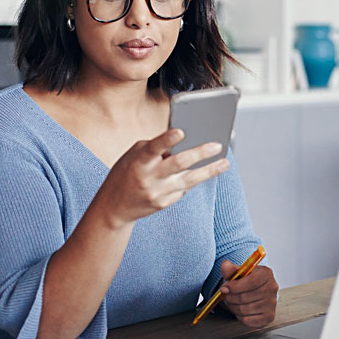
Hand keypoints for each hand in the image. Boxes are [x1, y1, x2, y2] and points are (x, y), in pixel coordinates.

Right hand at [91, 129, 229, 227]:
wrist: (114, 207)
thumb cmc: (126, 173)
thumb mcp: (133, 155)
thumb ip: (154, 147)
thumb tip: (182, 140)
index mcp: (138, 161)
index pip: (153, 148)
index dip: (166, 140)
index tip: (181, 131)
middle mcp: (148, 177)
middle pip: (178, 164)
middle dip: (200, 153)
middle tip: (217, 145)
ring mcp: (157, 192)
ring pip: (188, 180)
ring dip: (209, 171)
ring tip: (224, 163)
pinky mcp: (164, 203)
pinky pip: (183, 189)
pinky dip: (189, 180)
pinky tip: (198, 174)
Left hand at [218, 260, 277, 327]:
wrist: (256, 291)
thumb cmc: (246, 280)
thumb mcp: (239, 272)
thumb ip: (231, 269)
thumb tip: (225, 266)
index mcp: (266, 274)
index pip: (251, 282)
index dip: (234, 287)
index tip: (224, 288)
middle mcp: (272, 288)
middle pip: (245, 297)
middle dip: (230, 297)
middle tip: (226, 296)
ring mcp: (272, 304)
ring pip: (245, 309)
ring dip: (233, 307)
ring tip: (231, 302)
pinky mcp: (269, 317)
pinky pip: (248, 320)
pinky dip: (240, 316)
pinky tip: (240, 310)